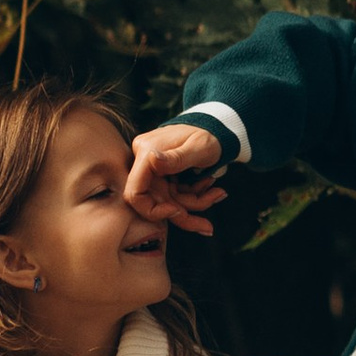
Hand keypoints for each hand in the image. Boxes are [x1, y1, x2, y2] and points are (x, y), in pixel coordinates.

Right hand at [124, 120, 229, 234]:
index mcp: (147, 153)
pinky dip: (197, 197)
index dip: (153, 210)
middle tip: (208, 227)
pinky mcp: (166, 178)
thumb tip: (152, 160)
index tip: (178, 210)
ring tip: (220, 193)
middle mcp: (146, 164)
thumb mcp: (198, 146)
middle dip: (184, 215)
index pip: (135, 192)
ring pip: (171, 202)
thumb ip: (176, 157)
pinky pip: (179, 197)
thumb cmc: (208, 133)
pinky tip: (214, 188)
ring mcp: (156, 173)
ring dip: (196, 204)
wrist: (215, 128)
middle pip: (156, 203)